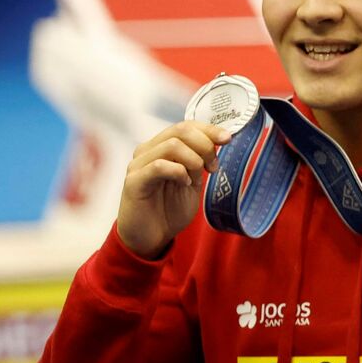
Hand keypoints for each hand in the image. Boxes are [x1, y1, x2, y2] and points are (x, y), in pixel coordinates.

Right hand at [117, 121, 231, 259]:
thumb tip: (219, 140)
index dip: (209, 129)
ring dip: (194, 161)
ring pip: (172, 146)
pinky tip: (185, 184)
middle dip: (205, 145)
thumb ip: (200, 160)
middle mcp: (147, 151)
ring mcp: (138, 165)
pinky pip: (159, 166)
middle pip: (180, 131)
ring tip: (196, 179)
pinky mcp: (133, 181)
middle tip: (213, 167)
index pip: (185, 126)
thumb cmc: (169, 208)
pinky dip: (179, 172)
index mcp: (161, 147)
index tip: (227, 139)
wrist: (151, 237)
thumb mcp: (192, 180)